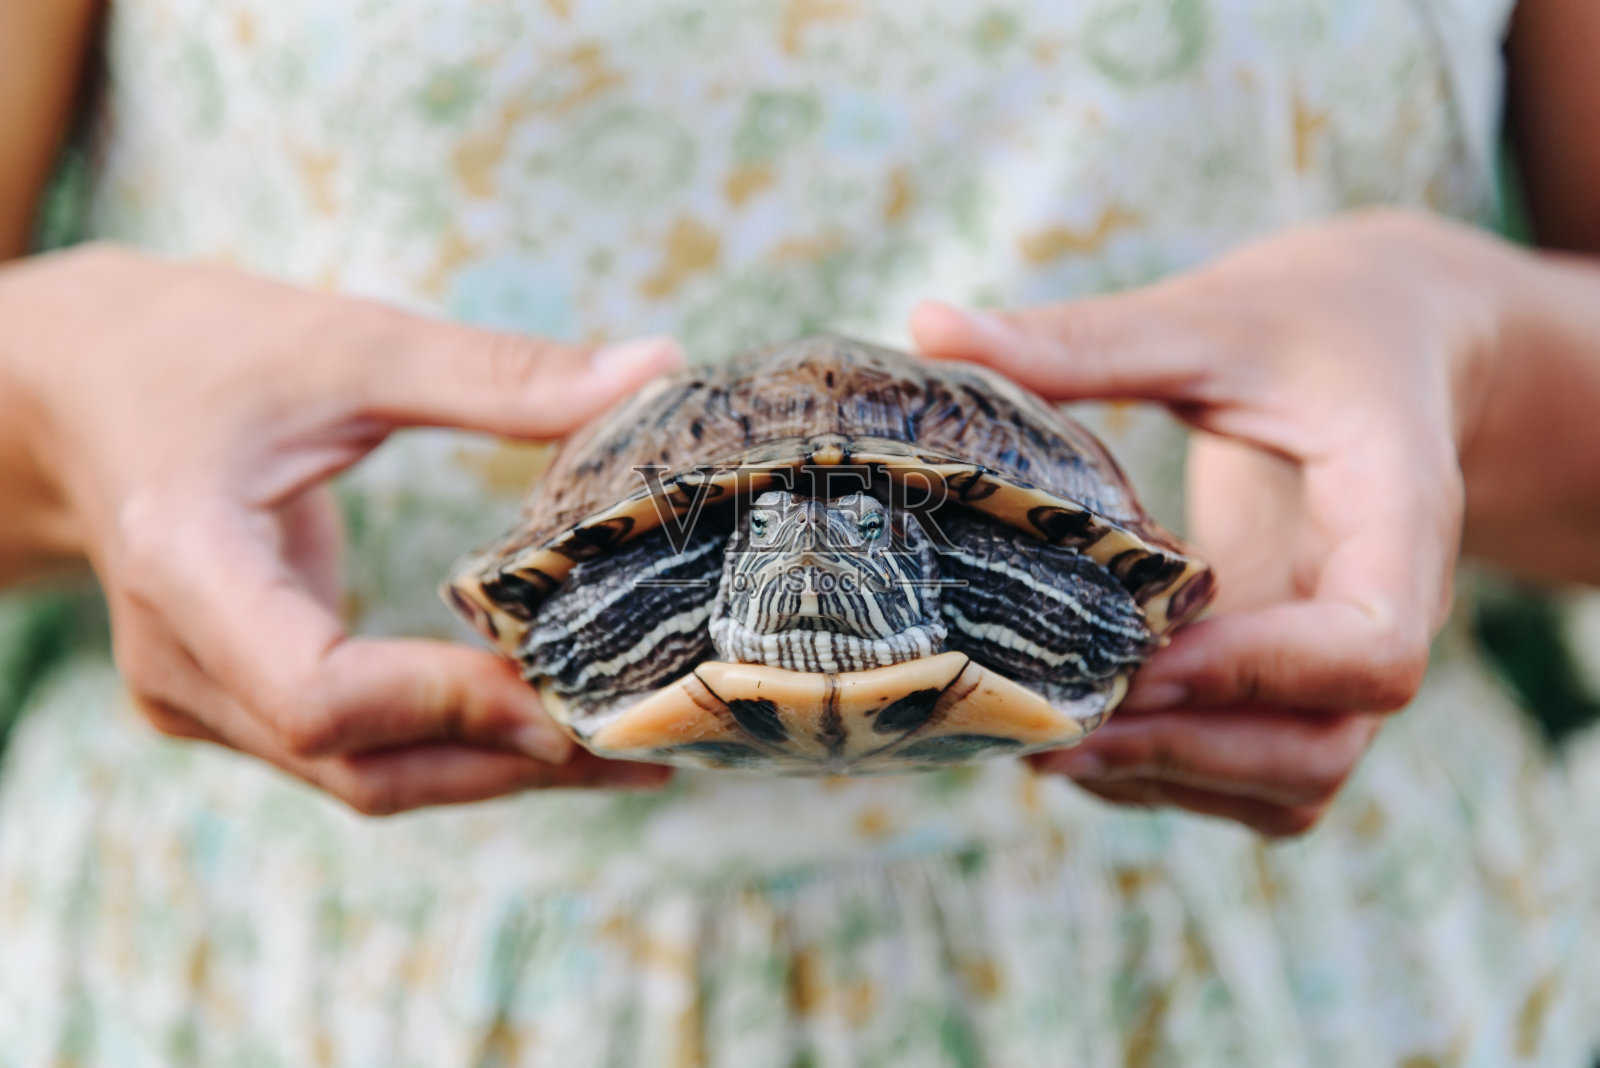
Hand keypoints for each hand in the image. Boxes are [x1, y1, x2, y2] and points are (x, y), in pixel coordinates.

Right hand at [0, 245, 679, 813]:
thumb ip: (494, 371)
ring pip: (361, 777)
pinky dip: (448, 746)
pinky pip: (349, 754)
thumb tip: (654, 365)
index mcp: (186, 568)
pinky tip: (536, 726)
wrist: (68, 390)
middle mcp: (181, 664)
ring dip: (492, 770)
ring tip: (622, 755)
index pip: (320, 695)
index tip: (576, 688)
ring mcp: (195, 698)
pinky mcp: (227, 701)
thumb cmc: (193, 351)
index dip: (454, 705)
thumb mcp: (343, 342)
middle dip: (509, 761)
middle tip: (649, 746)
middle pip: (360, 764)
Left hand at [913, 210, 1505, 835]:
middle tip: (1051, 731)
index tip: (1138, 657)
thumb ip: (1085, 341)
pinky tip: (1081, 737)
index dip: (1251, 675)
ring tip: (1045, 746)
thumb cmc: (1312, 321)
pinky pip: (1258, 773)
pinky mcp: (1293, 675)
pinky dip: (1175, 776)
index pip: (1372, 652)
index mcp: (1397, 519)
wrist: (1392, 340)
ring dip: (1173, 778)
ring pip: (1293, 784)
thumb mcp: (1208, 319)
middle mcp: (1385, 610)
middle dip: (1185, 753)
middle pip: (1323, 750)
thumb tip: (927, 323)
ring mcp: (1338, 656)